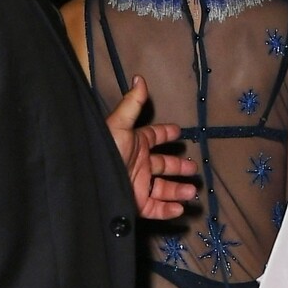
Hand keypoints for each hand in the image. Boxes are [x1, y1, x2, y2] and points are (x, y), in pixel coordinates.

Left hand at [106, 75, 197, 221]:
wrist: (93, 181)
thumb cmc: (106, 150)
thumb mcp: (119, 124)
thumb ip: (132, 103)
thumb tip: (139, 78)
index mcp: (136, 144)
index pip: (154, 137)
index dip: (166, 133)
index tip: (179, 132)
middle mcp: (139, 164)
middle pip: (164, 165)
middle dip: (180, 167)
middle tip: (194, 169)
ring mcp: (138, 185)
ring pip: (163, 188)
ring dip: (178, 190)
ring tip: (192, 191)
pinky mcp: (136, 204)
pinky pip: (155, 208)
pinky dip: (168, 210)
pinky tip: (179, 208)